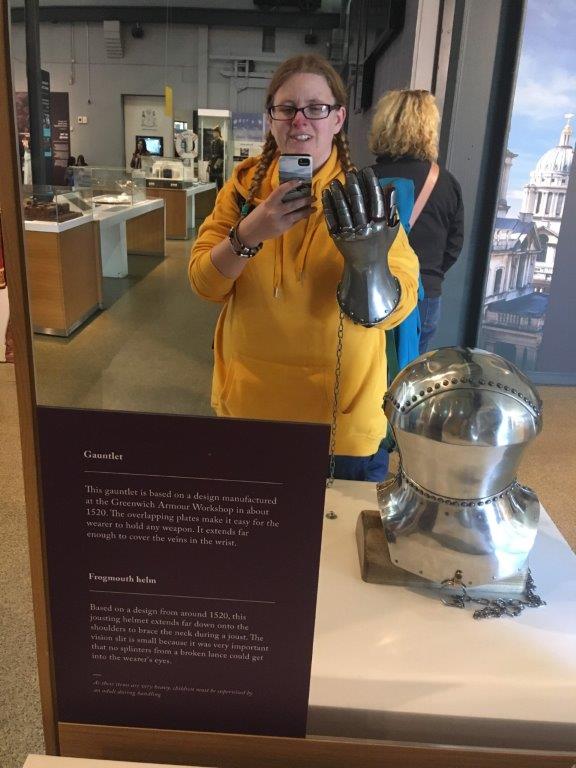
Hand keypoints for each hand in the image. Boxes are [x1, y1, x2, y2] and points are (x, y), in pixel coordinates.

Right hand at [238, 180, 314, 245]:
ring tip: (314, 207)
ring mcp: (280, 222)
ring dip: (307, 210)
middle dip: (305, 200)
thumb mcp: (264, 205)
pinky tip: (305, 214)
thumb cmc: (257, 216)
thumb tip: (290, 193)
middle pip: (294, 204)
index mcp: (269, 203)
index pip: (281, 190)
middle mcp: (275, 212)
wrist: (250, 232)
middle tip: (313, 196)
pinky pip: (294, 222)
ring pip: (298, 215)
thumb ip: (275, 200)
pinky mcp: (283, 229)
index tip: (300, 181)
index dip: (291, 185)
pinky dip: (300, 217)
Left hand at [322, 167, 399, 326]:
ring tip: (334, 181)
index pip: (375, 199)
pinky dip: (328, 205)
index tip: (366, 171)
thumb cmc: (381, 243)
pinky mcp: (338, 238)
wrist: (366, 266)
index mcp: (379, 225)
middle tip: (349, 173)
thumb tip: (391, 186)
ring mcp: (350, 234)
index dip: (371, 183)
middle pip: (358, 203)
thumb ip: (391, 207)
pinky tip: (326, 194)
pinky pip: (331, 219)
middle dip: (353, 186)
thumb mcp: (391, 227)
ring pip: (342, 210)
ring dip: (338, 194)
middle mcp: (365, 229)